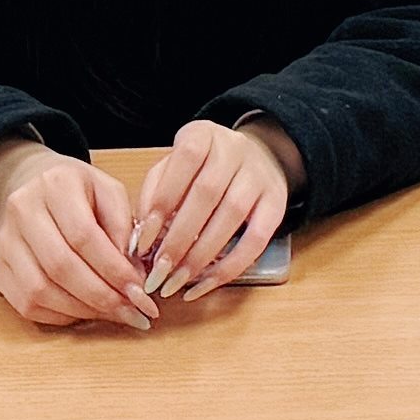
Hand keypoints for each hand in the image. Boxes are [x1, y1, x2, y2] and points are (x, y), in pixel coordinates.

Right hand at [0, 143, 163, 330]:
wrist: (26, 182)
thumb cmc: (75, 190)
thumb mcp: (107, 190)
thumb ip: (124, 225)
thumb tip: (133, 272)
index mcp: (55, 184)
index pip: (84, 236)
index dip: (114, 270)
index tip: (140, 292)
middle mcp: (22, 211)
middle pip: (61, 267)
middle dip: (102, 297)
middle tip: (133, 312)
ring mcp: (4, 242)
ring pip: (40, 291)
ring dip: (83, 311)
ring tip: (114, 314)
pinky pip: (27, 305)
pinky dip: (61, 316)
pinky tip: (86, 313)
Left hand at [129, 118, 294, 300]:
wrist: (257, 158)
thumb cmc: (202, 168)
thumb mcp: (172, 167)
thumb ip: (154, 193)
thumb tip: (141, 237)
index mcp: (203, 134)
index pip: (183, 162)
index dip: (162, 202)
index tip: (142, 243)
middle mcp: (235, 149)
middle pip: (207, 193)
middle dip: (178, 239)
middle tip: (158, 272)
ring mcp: (259, 176)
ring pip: (232, 216)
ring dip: (200, 256)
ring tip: (176, 282)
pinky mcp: (277, 203)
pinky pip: (257, 240)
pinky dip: (230, 267)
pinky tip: (205, 285)